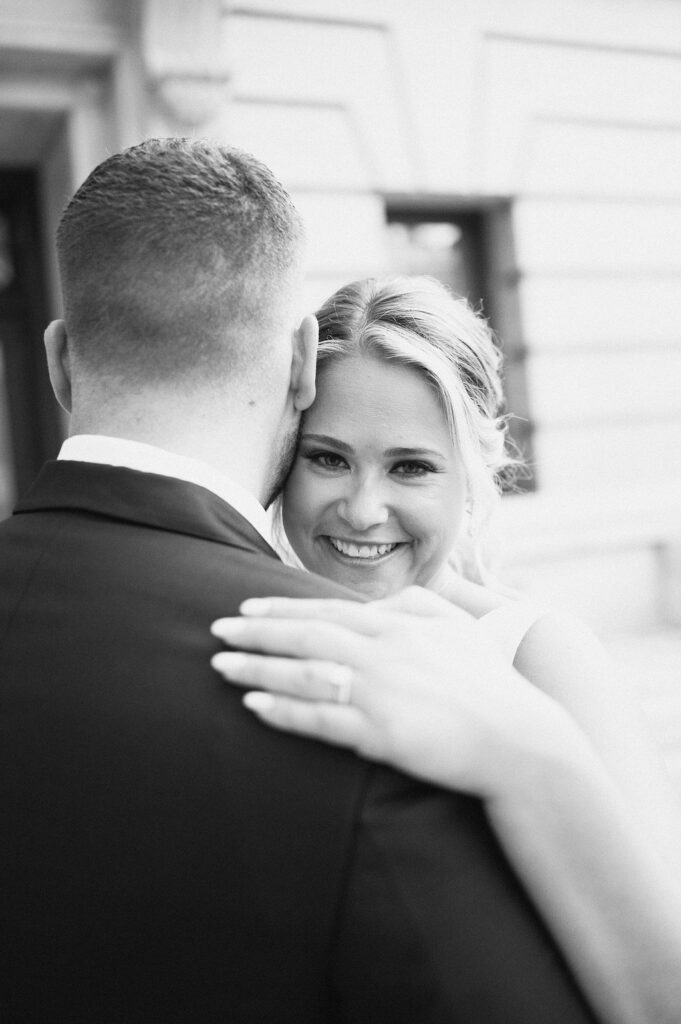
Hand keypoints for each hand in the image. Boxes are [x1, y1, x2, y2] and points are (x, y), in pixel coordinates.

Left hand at [211, 587, 576, 797]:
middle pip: (304, 636)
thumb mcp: (457, 629)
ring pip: (303, 674)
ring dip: (256, 669)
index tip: (245, 608)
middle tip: (215, 630)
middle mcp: (382, 652)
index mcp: (398, 625)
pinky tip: (253, 707)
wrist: (518, 739)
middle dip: (255, 634)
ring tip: (219, 667)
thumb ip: (414, 607)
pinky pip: (319, 719)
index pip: (326, 610)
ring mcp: (378, 691)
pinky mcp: (379, 732)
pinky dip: (282, 711)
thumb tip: (376, 604)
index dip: (280, 608)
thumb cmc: (488, 683)